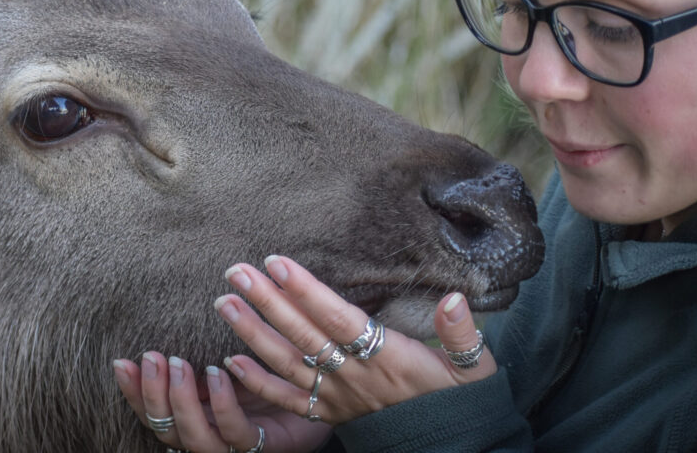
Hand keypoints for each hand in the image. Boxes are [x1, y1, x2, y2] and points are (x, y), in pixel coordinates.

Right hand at [114, 351, 332, 452]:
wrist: (334, 388)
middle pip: (169, 432)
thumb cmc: (280, 369)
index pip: (155, 414)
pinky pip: (242, 435)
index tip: (122, 361)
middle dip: (154, 396)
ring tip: (182, 363)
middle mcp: (216, 436)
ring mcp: (242, 446)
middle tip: (153, 357)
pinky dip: (226, 405)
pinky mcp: (272, 445)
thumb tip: (168, 316)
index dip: (135, 394)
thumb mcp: (235, 356)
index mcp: (203, 416)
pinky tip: (222, 372)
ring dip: (185, 402)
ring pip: (200, 441)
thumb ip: (204, 347)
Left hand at [215, 255, 494, 424]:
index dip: (307, 291)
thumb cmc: (459, 400)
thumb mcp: (473, 368)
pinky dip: (257, 382)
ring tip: (224, 302)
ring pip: (288, 363)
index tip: (277, 262)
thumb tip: (454, 298)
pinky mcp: (328, 415)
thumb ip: (461, 334)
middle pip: (303, 334)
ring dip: (252, 333)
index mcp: (388, 357)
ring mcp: (337, 397)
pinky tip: (229, 360)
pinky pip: (288, 400)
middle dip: (267, 301)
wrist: (453, 449)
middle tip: (236, 271)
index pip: (339, 318)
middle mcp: (355, 376)